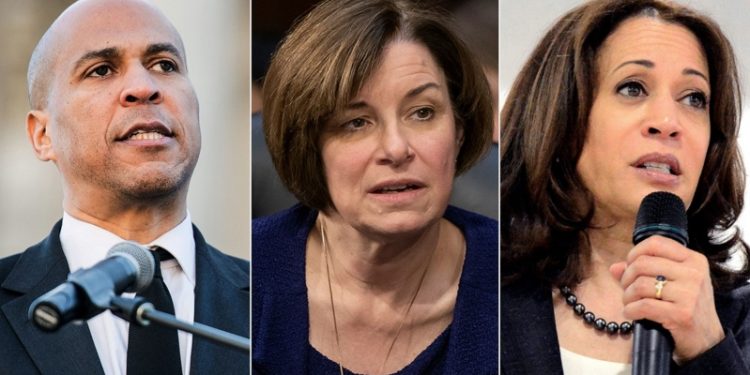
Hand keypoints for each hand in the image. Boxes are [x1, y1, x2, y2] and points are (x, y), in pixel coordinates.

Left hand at [609, 236, 724, 362]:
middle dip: (627, 277)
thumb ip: (643, 272)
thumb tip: (615, 267)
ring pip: (640, 284)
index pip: (656, 243)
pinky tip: (632, 313)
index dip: (635, 253)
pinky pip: (644, 305)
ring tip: (630, 302)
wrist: (706, 339)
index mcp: (693, 260)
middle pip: (643, 263)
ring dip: (627, 296)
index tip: (629, 266)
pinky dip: (630, 310)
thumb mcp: (671, 283)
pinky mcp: (682, 314)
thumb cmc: (685, 307)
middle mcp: (694, 273)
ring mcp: (690, 293)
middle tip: (627, 289)